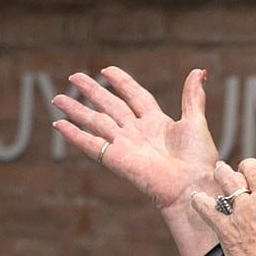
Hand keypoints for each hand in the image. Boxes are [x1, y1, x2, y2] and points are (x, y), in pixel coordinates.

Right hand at [51, 67, 219, 210]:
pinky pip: (91, 144)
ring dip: (76, 110)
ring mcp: (125, 145)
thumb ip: (192, 97)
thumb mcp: (195, 122)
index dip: (121, 82)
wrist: (193, 186)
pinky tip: (60, 125)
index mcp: (156, 121)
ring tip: (57, 99)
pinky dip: (75, 135)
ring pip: (95, 121)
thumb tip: (199, 71)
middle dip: (92, 91)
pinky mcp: (116, 159)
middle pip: (110, 105)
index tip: (106, 70)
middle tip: (74, 76)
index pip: (134, 95)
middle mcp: (137, 131)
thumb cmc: (199, 160)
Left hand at [190, 158, 255, 255]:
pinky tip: (198, 198)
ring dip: (224, 173)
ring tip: (221, 170)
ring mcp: (243, 212)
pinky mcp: (226, 228)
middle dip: (251, 167)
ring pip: (229, 178)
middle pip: (254, 167)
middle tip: (247, 171)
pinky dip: (200, 201)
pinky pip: (206, 207)